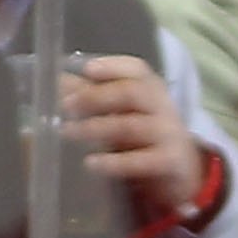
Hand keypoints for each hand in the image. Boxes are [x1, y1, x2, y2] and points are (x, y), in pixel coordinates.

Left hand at [60, 55, 202, 213]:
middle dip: (97, 96)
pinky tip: (91, 163)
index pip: (136, 69)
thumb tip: (56, 80)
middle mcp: (162, 107)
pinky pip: (141, 161)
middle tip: (66, 105)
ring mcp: (168, 135)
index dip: (112, 67)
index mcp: (151, 88)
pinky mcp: (169, 162)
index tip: (86, 70)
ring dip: (96, 128)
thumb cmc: (145, 133)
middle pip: (132, 93)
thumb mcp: (122, 111)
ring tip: (67, 132)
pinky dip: (115, 162)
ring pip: (131, 126)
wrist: (182, 170)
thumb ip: (92, 95)